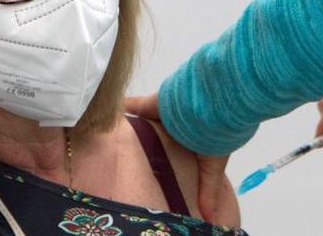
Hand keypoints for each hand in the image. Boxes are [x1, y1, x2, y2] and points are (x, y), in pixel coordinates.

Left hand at [125, 92, 236, 226]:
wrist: (211, 103)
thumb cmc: (215, 133)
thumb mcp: (213, 164)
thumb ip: (209, 187)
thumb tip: (210, 217)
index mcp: (189, 138)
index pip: (173, 150)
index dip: (164, 157)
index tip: (153, 171)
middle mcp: (175, 125)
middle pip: (155, 135)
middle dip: (145, 143)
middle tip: (129, 157)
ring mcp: (162, 113)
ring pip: (142, 121)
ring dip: (132, 126)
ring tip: (116, 136)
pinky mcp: (152, 103)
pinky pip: (132, 104)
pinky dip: (121, 106)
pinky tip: (107, 111)